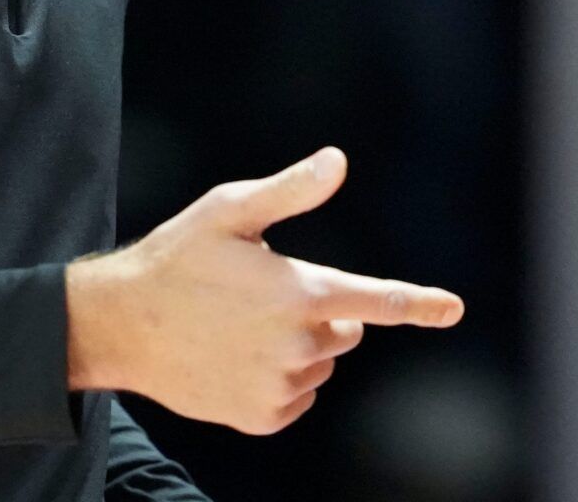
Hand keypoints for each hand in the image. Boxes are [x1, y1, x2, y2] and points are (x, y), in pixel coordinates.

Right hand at [66, 147, 462, 434]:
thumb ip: (291, 191)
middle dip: (322, 311)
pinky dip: (280, 377)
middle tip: (264, 293)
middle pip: (346, 330)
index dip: (420, 303)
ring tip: (240, 324)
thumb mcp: (229, 210)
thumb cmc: (178, 256)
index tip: (453, 308)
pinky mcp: (262, 415)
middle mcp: (298, 346)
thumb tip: (338, 161)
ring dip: (298, 344)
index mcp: (299, 292)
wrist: (123, 325)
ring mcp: (280, 386)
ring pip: (321, 361)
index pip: (377, 300)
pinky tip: (237, 356)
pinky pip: (298, 394)